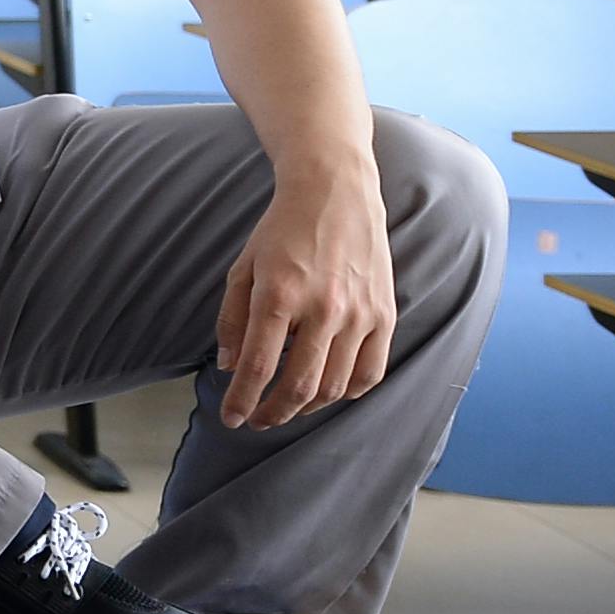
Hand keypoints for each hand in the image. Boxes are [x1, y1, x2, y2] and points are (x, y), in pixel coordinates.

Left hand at [215, 159, 396, 428]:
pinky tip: (329, 391)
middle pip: (299, 387)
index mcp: (279, 296)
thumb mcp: (243, 268)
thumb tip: (230, 368)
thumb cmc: (282, 230)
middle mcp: (324, 309)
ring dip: (307, 406)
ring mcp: (359, 314)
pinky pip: (370, 372)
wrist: (335, 192)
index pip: (258, 368)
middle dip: (273, 413)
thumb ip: (232, 320)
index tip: (231, 419)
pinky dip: (349, 392)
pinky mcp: (384, 315)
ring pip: (336, 386)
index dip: (241, 401)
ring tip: (288, 406)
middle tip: (258, 420)